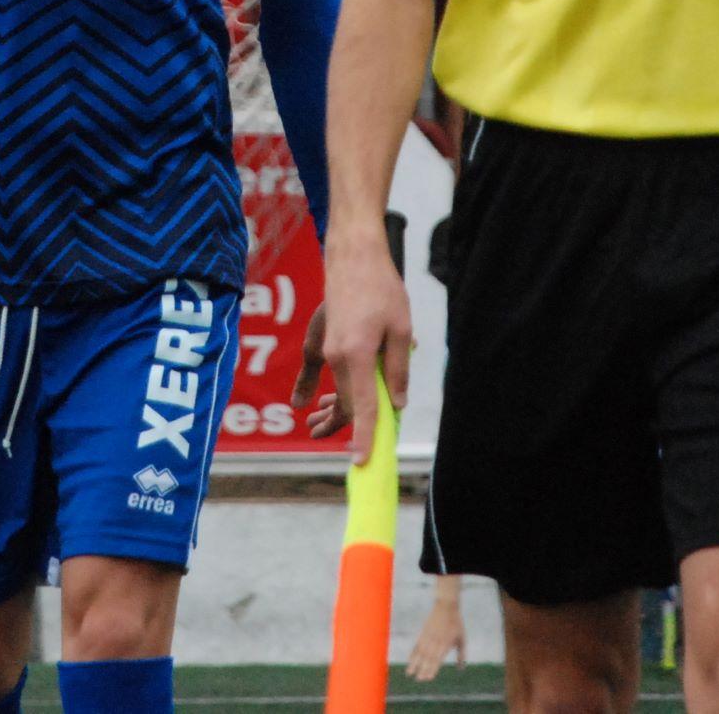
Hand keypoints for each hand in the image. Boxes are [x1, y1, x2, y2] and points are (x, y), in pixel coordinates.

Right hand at [303, 233, 412, 463]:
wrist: (352, 257)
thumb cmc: (381, 288)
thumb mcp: (400, 330)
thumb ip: (398, 369)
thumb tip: (396, 404)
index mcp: (358, 355)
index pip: (362, 406)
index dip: (364, 436)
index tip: (361, 461)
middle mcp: (338, 357)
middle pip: (347, 404)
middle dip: (350, 430)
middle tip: (359, 454)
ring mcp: (329, 350)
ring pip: (337, 391)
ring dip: (336, 412)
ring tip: (324, 430)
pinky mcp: (327, 342)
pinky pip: (330, 375)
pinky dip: (330, 391)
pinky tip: (318, 403)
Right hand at [405, 579, 466, 680]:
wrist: (446, 606)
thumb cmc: (456, 624)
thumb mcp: (462, 638)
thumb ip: (461, 654)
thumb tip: (461, 668)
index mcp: (446, 643)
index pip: (438, 658)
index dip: (433, 668)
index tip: (429, 677)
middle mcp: (436, 640)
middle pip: (428, 657)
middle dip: (423, 669)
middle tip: (419, 679)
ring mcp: (428, 636)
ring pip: (420, 652)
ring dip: (415, 663)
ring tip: (410, 673)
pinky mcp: (423, 632)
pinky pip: (416, 645)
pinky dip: (413, 654)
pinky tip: (410, 661)